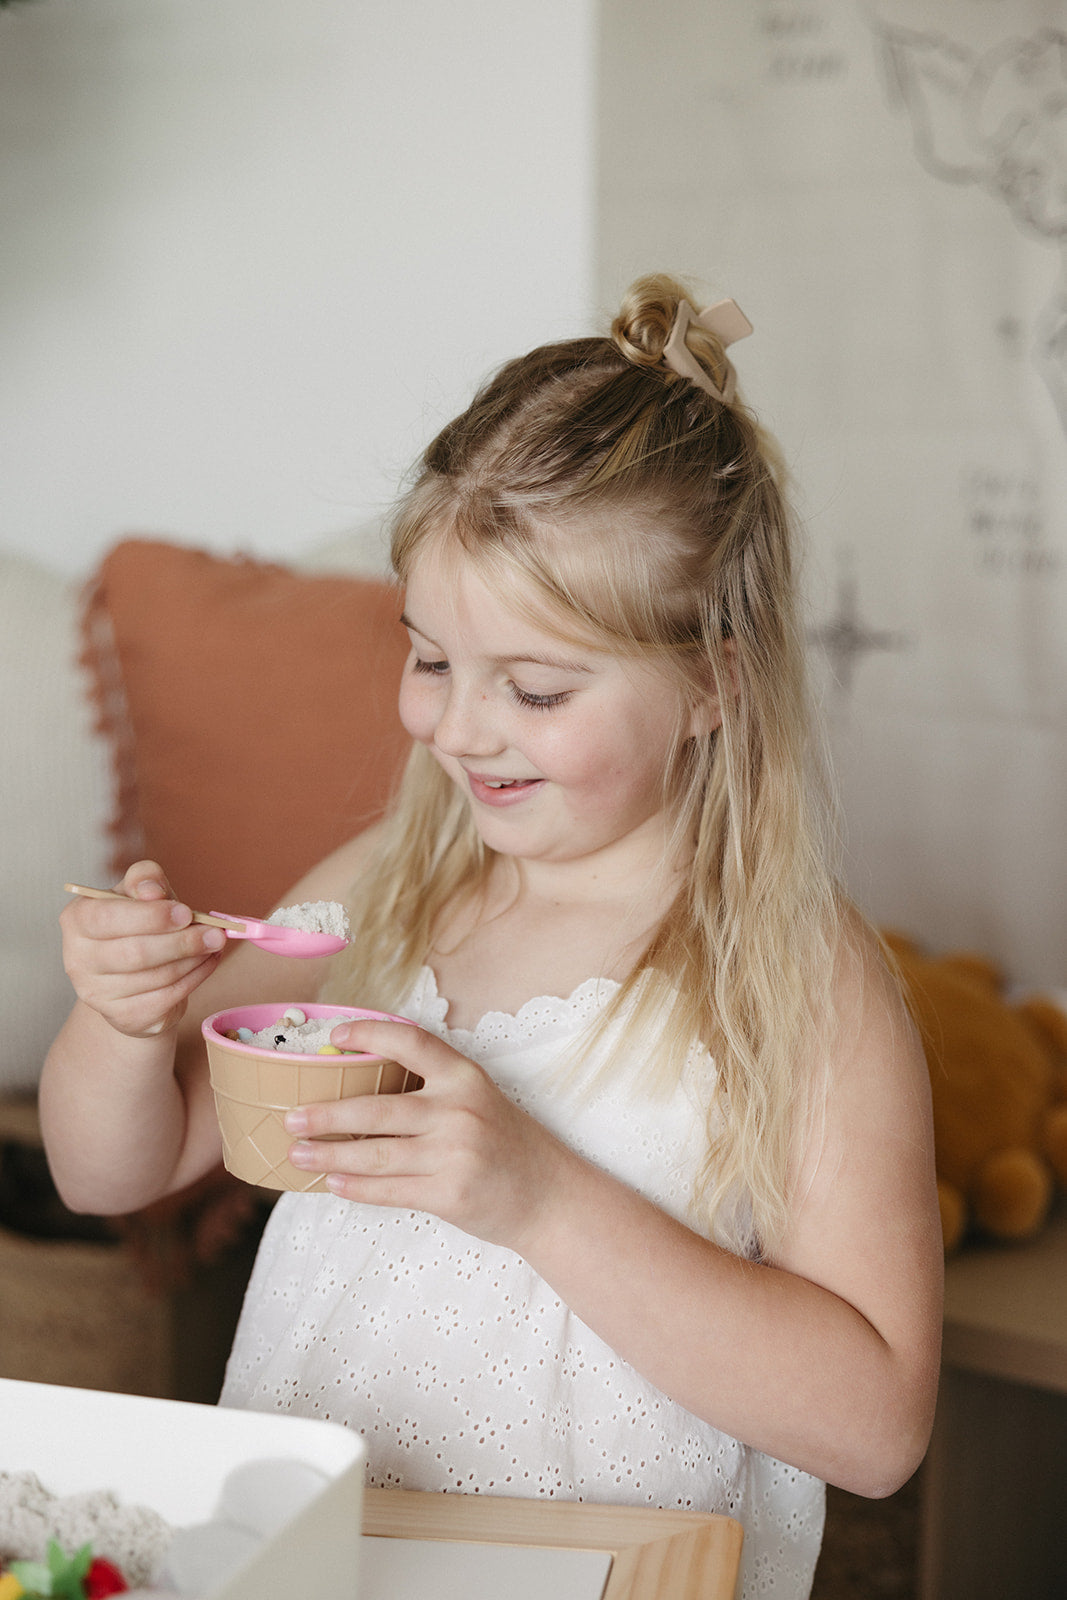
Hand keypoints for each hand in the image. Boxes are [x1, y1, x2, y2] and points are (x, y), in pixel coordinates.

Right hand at [61, 860, 226, 1038]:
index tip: (185, 912)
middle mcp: (78, 959)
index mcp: (77, 920)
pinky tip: (206, 962)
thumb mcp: (140, 893)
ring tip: (214, 943)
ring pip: (156, 978)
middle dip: (182, 942)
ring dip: (193, 959)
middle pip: (134, 953)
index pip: (107, 918)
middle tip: (216, 933)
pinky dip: (194, 978)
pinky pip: (166, 998)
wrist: (136, 973)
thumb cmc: (138, 924)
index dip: (151, 916)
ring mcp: (97, 994)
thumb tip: (152, 890)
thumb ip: (145, 879)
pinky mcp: (123, 1017)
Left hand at [283, 1018, 574, 1252]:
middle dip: (327, 1114)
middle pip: (378, 1108)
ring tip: (298, 1154)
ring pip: (376, 1154)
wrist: (548, 1195)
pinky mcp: (449, 1194)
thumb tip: (361, 1087)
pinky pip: (390, 1189)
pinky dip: (356, 1187)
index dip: (370, 1032)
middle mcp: (459, 1110)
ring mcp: (454, 1154)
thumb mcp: (478, 1099)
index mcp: (465, 1077)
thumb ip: (432, 1090)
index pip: (411, 1042)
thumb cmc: (504, 1143)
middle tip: (290, 1117)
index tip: (335, 1035)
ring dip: (330, 1155)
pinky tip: (333, 1183)